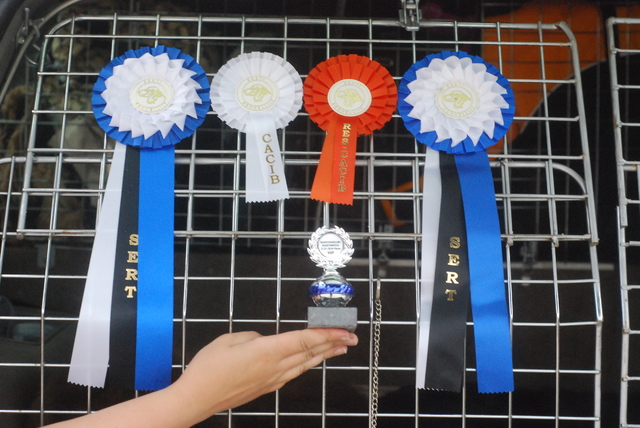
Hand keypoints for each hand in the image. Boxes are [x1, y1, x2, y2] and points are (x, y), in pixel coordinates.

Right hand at [170, 328, 357, 424]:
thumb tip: (264, 340)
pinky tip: (310, 360)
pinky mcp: (267, 388)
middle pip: (310, 353)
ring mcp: (272, 380)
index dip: (327, 334)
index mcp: (267, 351)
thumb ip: (252, 336)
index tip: (344, 330)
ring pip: (305, 365)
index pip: (304, 340)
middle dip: (333, 344)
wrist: (197, 399)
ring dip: (324, 355)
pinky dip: (307, 363)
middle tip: (351, 338)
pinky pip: (293, 373)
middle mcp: (275, 367)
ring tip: (339, 348)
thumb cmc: (209, 368)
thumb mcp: (229, 340)